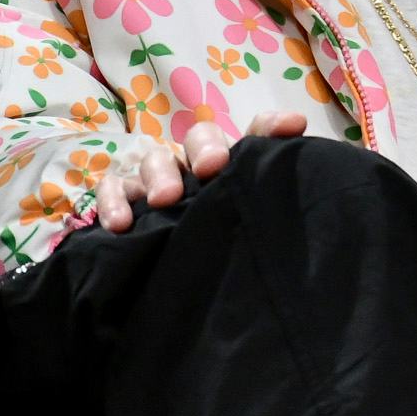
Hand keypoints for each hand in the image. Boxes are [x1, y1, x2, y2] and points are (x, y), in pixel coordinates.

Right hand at [92, 111, 308, 233]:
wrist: (181, 288)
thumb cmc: (226, 248)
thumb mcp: (256, 228)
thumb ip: (276, 205)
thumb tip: (303, 168)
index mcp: (234, 167)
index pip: (257, 134)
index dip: (271, 127)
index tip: (292, 127)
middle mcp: (197, 167)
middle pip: (199, 138)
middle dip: (204, 148)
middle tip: (211, 169)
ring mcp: (158, 182)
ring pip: (154, 159)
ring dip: (159, 175)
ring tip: (163, 201)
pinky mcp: (125, 203)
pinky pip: (113, 189)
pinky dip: (114, 202)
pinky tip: (121, 225)